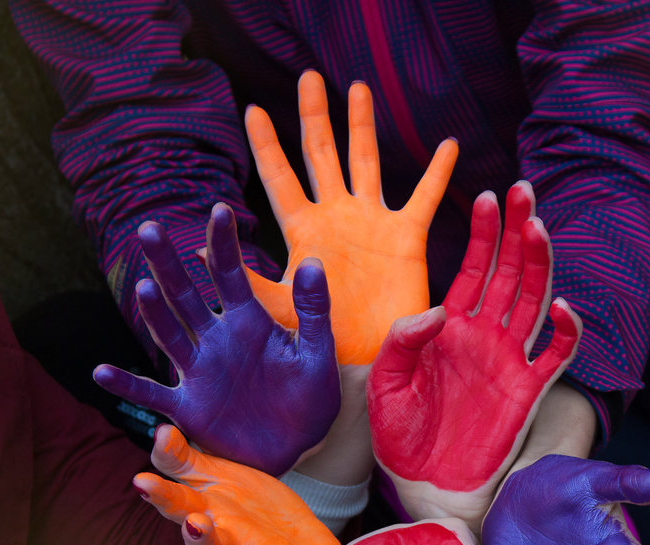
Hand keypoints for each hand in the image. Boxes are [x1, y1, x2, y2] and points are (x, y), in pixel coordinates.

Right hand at [94, 204, 339, 475]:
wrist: (301, 444)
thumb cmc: (310, 395)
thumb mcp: (317, 351)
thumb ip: (313, 309)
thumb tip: (311, 261)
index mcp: (249, 322)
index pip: (230, 274)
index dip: (223, 243)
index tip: (219, 208)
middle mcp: (216, 339)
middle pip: (186, 296)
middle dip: (169, 264)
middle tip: (150, 229)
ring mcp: (199, 371)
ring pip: (169, 335)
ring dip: (155, 313)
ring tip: (145, 287)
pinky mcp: (189, 408)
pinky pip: (152, 394)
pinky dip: (128, 386)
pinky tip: (101, 372)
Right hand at [134, 425, 340, 544]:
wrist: (296, 538)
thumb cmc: (247, 507)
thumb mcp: (216, 476)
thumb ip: (184, 459)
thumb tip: (161, 430)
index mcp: (209, 516)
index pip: (179, 505)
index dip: (161, 495)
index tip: (142, 480)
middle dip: (197, 537)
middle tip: (194, 521)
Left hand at [245, 71, 456, 364]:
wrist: (372, 361)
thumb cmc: (323, 339)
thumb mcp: (280, 308)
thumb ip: (247, 280)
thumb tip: (201, 251)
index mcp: (304, 231)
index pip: (280, 178)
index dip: (267, 145)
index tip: (252, 109)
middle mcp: (337, 218)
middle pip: (322, 155)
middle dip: (314, 117)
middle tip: (308, 78)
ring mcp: (372, 223)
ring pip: (367, 162)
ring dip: (362, 125)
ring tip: (358, 86)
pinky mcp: (408, 238)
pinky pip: (424, 197)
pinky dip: (438, 172)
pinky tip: (448, 144)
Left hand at [367, 184, 581, 529]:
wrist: (422, 483)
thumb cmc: (399, 434)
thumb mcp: (385, 383)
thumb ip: (402, 342)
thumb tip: (438, 311)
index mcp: (449, 327)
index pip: (472, 268)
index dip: (483, 233)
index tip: (487, 196)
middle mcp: (484, 335)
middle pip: (509, 272)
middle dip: (516, 230)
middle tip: (524, 191)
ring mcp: (509, 360)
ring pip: (534, 300)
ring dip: (539, 264)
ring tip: (537, 226)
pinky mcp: (527, 390)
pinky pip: (555, 354)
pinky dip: (567, 331)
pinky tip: (565, 306)